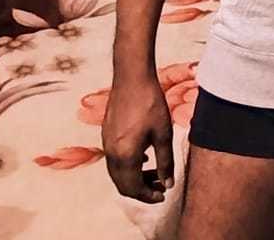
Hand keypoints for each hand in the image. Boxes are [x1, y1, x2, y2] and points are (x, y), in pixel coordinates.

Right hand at [102, 75, 174, 202]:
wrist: (132, 76)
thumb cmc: (150, 102)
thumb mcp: (163, 133)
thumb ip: (165, 161)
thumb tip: (167, 183)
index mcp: (125, 156)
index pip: (133, 188)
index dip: (148, 196)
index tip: (162, 195)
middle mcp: (111, 153)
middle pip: (123, 184)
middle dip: (141, 189)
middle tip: (160, 186)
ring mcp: (106, 143)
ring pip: (118, 172)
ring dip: (135, 177)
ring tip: (155, 172)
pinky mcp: (107, 133)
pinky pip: (115, 159)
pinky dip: (128, 165)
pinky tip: (144, 156)